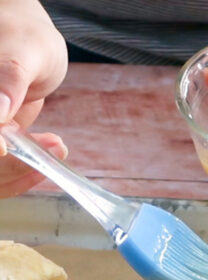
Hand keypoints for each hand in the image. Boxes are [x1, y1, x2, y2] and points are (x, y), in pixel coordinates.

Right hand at [0, 0, 68, 197]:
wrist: (30, 42)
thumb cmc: (27, 35)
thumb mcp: (25, 48)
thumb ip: (9, 75)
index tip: (5, 147)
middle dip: (8, 164)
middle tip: (54, 144)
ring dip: (20, 171)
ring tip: (57, 145)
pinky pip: (4, 171)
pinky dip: (25, 171)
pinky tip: (51, 148)